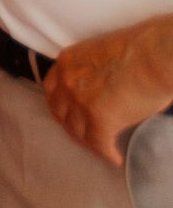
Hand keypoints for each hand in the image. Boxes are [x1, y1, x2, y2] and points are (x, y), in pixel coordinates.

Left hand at [46, 14, 172, 163]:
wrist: (155, 55)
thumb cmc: (140, 48)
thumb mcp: (101, 54)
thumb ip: (92, 72)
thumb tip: (101, 90)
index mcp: (66, 61)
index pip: (52, 89)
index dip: (60, 105)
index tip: (68, 114)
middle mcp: (67, 81)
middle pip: (60, 112)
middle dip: (70, 125)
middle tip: (83, 135)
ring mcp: (80, 101)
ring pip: (77, 131)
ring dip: (88, 141)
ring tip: (100, 147)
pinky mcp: (99, 119)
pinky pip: (99, 144)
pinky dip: (107, 153)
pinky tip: (115, 158)